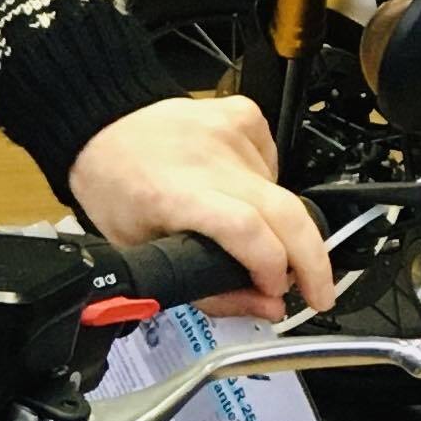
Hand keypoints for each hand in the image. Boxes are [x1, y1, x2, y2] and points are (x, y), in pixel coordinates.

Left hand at [67, 93, 333, 321]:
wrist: (101, 128)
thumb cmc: (115, 191)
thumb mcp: (143, 254)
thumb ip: (207, 289)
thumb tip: (268, 306)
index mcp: (173, 195)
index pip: (244, 229)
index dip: (272, 265)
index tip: (279, 291)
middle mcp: (207, 159)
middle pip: (285, 211)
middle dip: (313, 261)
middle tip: (318, 292)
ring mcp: (230, 130)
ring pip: (281, 192)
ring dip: (277, 224)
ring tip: (240, 226)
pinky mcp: (243, 114)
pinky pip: (274, 162)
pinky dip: (265, 186)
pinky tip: (237, 188)